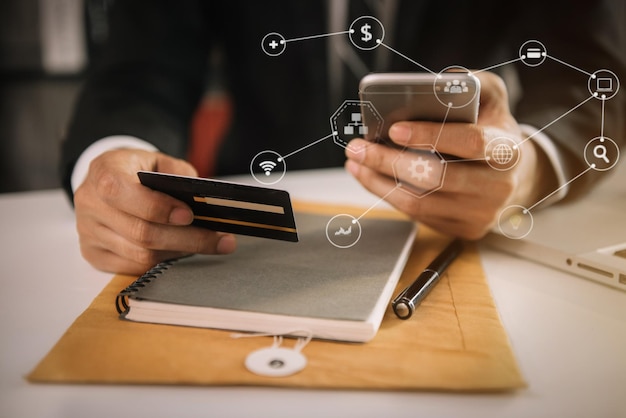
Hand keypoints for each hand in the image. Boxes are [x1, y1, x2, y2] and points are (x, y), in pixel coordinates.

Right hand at [73, 149, 235, 273]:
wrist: (106, 181)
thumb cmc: (136, 171)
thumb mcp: (157, 161)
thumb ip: (176, 173)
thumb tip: (199, 196)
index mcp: (103, 172)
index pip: (124, 193)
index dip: (159, 208)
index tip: (190, 215)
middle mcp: (90, 203)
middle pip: (141, 232)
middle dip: (187, 238)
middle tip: (220, 240)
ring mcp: (88, 233)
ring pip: (140, 254)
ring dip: (180, 252)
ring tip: (209, 245)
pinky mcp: (94, 254)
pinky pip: (134, 267)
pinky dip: (163, 262)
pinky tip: (183, 252)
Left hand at [345, 71, 556, 239]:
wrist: (515, 176)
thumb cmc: (493, 130)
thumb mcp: (493, 98)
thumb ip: (471, 83)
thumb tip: (436, 82)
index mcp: (508, 150)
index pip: (470, 142)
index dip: (431, 135)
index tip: (394, 129)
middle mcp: (499, 187)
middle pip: (436, 177)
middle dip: (388, 161)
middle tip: (357, 147)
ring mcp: (481, 213)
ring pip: (420, 202)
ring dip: (379, 182)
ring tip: (355, 162)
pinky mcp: (464, 230)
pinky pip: (418, 214)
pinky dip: (388, 194)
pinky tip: (369, 176)